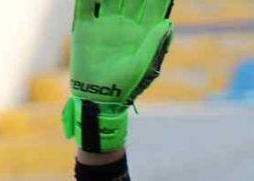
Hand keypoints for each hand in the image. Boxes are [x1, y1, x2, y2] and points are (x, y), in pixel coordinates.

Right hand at [63, 0, 173, 150]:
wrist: (99, 99)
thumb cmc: (126, 85)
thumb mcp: (143, 65)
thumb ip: (154, 43)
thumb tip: (168, 23)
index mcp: (142, 31)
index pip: (153, 5)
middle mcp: (124, 23)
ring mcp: (105, 24)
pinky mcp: (85, 28)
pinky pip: (85, 6)